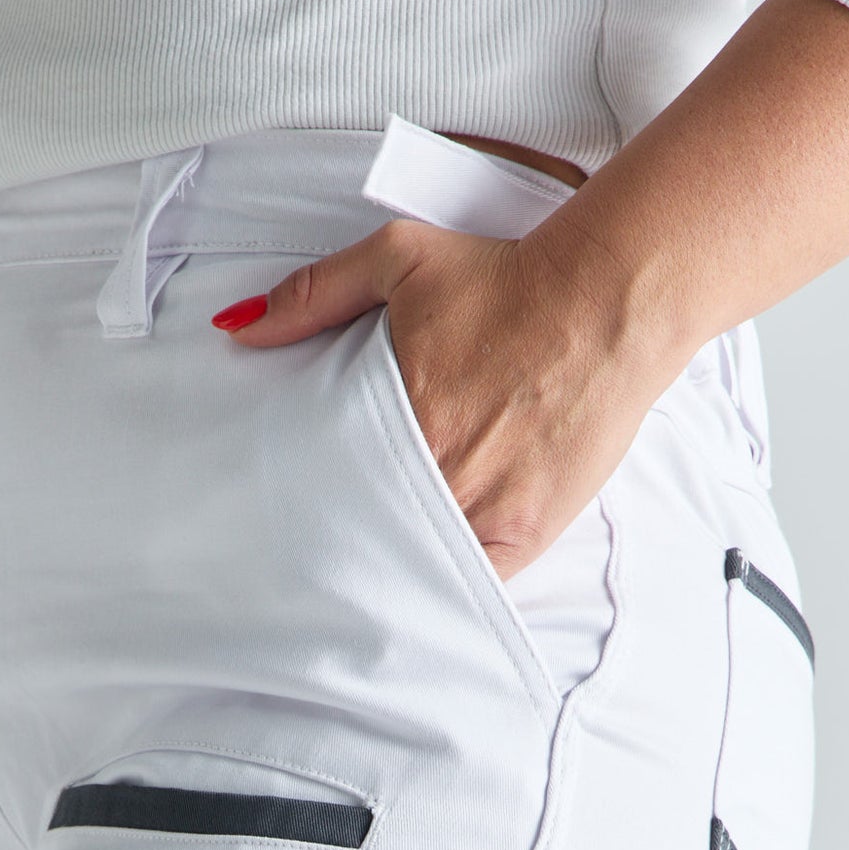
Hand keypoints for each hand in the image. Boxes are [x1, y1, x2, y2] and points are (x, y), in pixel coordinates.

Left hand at [215, 0, 848, 580]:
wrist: (608, 301)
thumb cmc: (509, 279)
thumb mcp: (400, 260)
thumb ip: (314, 295)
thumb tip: (240, 329)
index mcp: (400, 409)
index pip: (330, 477)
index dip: (308, 499)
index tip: (287, 513)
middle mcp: (440, 467)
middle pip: (368, 524)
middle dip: (342, 537)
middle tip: (308, 557)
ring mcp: (485, 506)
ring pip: (414, 559)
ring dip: (389, 566)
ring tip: (355, 581)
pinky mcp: (526, 532)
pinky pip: (469, 583)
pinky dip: (443, 584)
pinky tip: (418, 589)